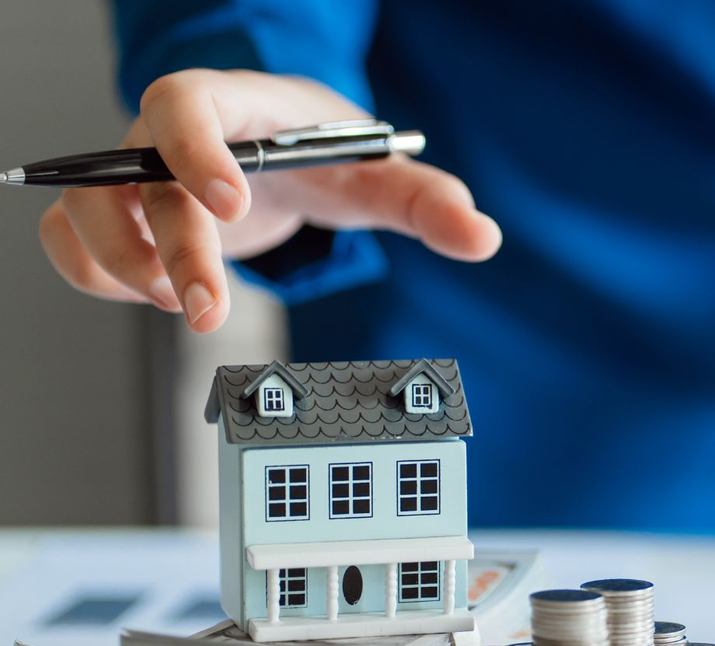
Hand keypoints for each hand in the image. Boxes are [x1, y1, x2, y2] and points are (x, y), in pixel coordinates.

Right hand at [38, 69, 501, 332]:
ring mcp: (133, 178)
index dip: (196, 150)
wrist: (281, 155)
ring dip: (125, 268)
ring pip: (87, 213)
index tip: (230, 203)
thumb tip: (482, 236)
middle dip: (172, 250)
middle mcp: (166, 138)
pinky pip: (70, 244)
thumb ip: (429, 201)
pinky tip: (152, 297)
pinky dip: (96, 276)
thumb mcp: (377, 174)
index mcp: (232, 107)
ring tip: (184, 305)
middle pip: (136, 180)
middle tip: (209, 309)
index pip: (186, 105)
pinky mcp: (117, 218)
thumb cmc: (322, 153)